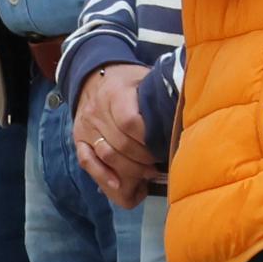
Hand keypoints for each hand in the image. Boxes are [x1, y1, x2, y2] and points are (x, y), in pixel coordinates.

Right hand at [70, 62, 161, 208]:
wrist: (94, 77)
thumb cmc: (130, 82)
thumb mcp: (147, 79)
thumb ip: (160, 97)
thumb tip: (184, 117)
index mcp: (115, 93)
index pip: (129, 121)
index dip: (148, 138)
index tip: (163, 145)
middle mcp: (96, 111)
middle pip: (120, 143)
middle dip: (143, 159)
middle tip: (159, 163)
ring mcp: (85, 127)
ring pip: (106, 155)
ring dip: (130, 169)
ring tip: (147, 173)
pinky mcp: (78, 139)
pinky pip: (87, 161)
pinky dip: (102, 175)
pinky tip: (118, 185)